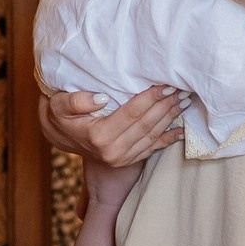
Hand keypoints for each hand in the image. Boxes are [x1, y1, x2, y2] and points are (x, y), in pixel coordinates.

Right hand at [39, 84, 185, 164]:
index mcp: (100, 136)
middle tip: (182, 90)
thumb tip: (102, 99)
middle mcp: (113, 152)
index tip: (166, 84)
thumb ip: (77, 101)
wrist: (60, 135)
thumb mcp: (60, 105)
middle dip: (166, 105)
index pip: (133, 113)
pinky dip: (168, 140)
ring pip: (152, 136)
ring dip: (170, 118)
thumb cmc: (61, 115)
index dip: (151, 98)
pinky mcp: (127, 161)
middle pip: (146, 124)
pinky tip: (182, 131)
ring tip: (184, 101)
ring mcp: (121, 159)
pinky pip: (152, 150)